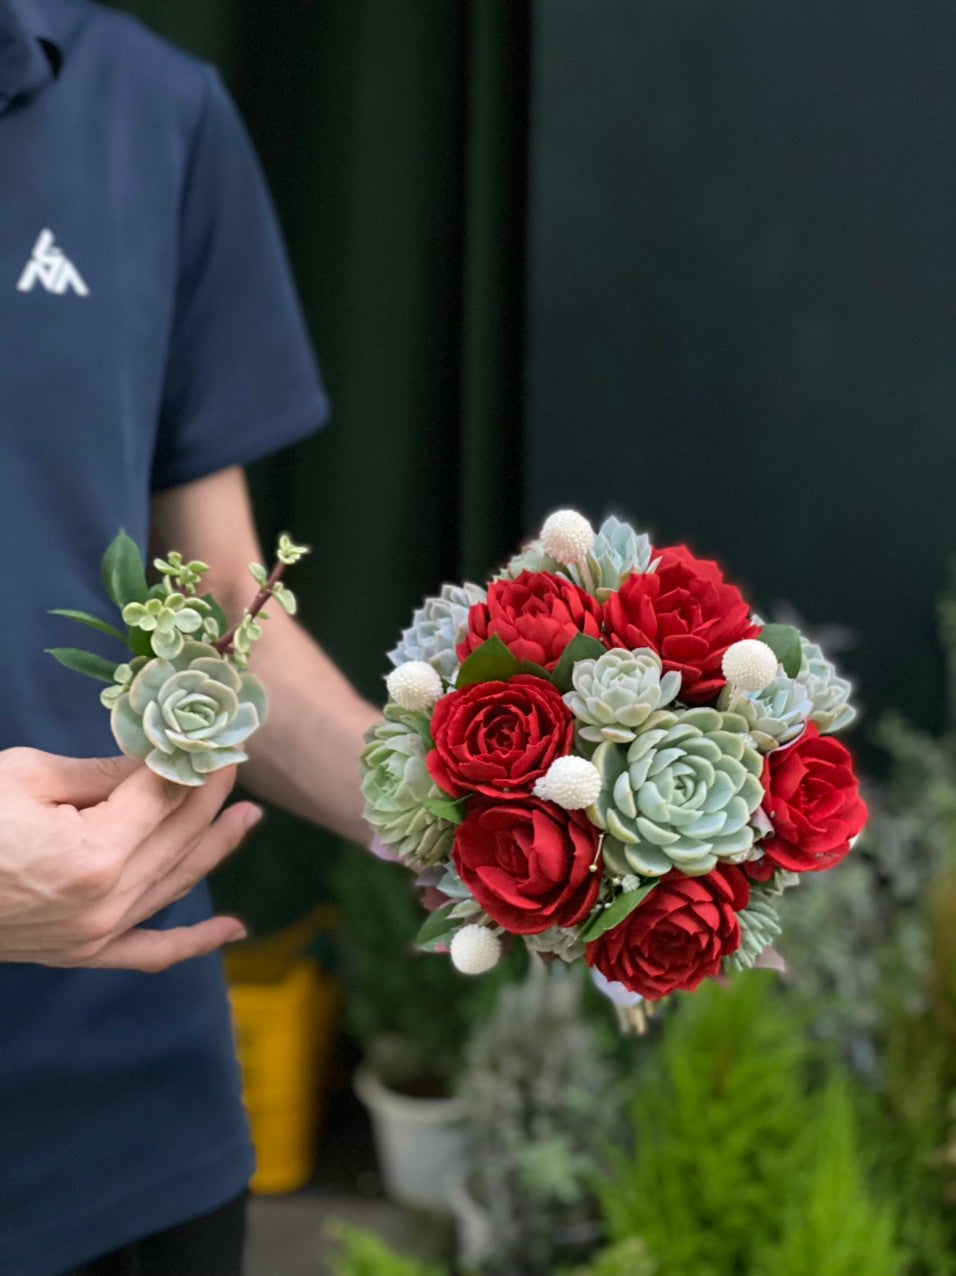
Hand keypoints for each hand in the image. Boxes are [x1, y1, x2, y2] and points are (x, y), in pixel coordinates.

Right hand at [0, 747, 261, 971]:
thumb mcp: (26, 776)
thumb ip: (102, 773)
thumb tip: (155, 758)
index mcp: (95, 854)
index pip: (165, 797)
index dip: (194, 762)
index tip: (216, 735)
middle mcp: (106, 902)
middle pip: (179, 837)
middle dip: (211, 795)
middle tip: (235, 762)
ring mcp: (95, 936)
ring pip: (176, 883)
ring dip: (217, 848)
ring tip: (249, 817)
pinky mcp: (80, 954)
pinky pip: (150, 952)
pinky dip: (194, 942)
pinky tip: (232, 930)